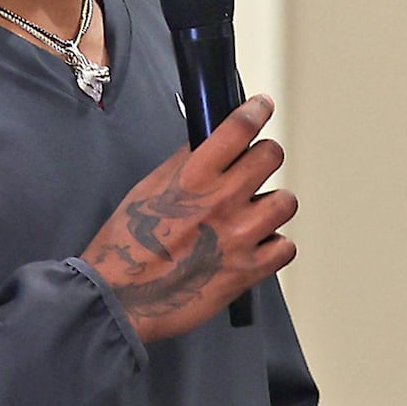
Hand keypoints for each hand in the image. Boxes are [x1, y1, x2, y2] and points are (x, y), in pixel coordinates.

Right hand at [81, 94, 297, 343]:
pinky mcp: (249, 270)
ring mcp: (240, 235)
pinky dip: (274, 245)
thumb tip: (207, 145)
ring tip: (253, 213)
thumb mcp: (148, 189)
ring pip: (285, 202)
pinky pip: (285, 246)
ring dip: (271, 205)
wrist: (121, 298)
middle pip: (271, 156)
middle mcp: (222, 200)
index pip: (240, 127)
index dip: (256, 111)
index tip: (261, 107)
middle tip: (254, 168)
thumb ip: (184, 165)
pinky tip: (256, 245)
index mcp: (194, 175)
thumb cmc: (127, 247)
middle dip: (263, 158)